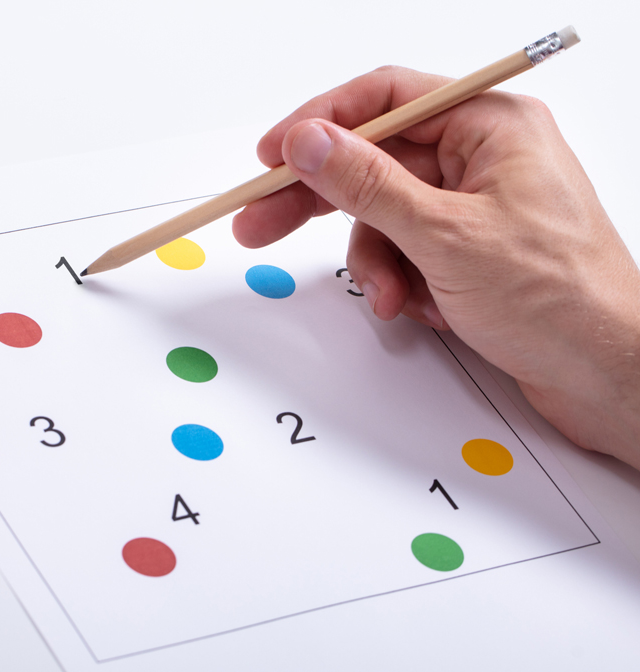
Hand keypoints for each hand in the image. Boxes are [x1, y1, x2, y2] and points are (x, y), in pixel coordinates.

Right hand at [233, 67, 639, 468]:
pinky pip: (405, 250)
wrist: (606, 376)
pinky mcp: (468, 250)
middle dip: (321, 199)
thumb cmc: (563, 301)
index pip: (386, 98)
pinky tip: (421, 305)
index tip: (271, 155)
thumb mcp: (445, 237)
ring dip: (375, 260)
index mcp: (491, 127)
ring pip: (385, 215)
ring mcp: (475, 207)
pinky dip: (400, 280)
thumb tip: (310, 143)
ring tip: (393, 295)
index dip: (320, 123)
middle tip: (262, 221)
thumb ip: (367, 185)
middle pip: (375, 161)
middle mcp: (483, 159)